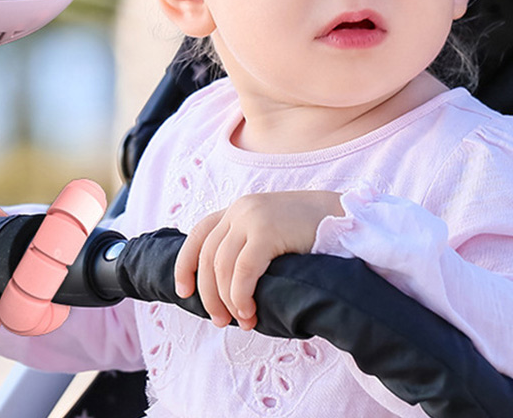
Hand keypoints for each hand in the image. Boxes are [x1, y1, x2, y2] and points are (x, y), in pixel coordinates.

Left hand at [174, 190, 343, 329]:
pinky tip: (249, 311)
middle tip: (220, 321)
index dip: (186, 264)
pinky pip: (242, 270)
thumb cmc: (312, 237)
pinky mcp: (267, 230)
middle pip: (207, 256)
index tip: (183, 291)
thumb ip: (249, 249)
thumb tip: (227, 290)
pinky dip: (240, 294)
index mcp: (238, 210)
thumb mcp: (273, 236)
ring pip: (222, 266)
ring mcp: (252, 217)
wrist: (347, 218)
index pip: (199, 235)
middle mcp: (240, 209)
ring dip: (227, 300)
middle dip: (208, 293)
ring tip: (244, 321)